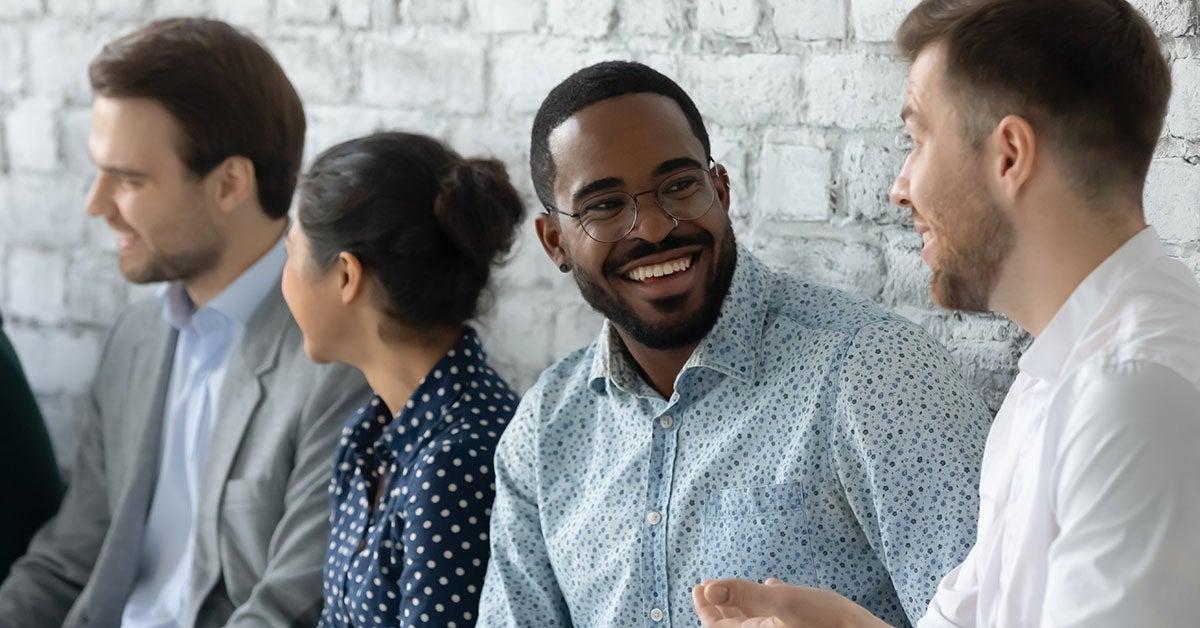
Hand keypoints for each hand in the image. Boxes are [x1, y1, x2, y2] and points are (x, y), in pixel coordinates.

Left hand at [692, 578, 893, 627]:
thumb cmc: (828, 621)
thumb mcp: (783, 601)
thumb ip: (744, 594)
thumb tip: (707, 589)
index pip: (718, 627)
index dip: (705, 608)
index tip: (698, 586)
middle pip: (734, 626)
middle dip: (721, 606)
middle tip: (707, 586)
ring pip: (754, 622)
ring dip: (742, 604)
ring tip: (734, 588)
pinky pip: (775, 620)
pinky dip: (767, 605)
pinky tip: (773, 587)